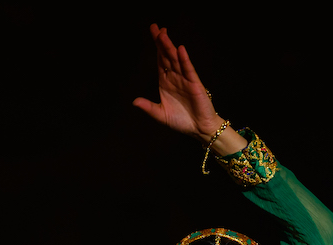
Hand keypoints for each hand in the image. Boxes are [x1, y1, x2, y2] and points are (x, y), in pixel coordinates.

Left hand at [132, 24, 223, 141]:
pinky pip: (188, 69)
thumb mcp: (160, 114)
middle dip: (161, 41)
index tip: (153, 33)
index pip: (159, 60)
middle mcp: (174, 77)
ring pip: (175, 60)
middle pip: (166, 56)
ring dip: (169, 47)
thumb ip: (148, 107)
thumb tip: (134, 101)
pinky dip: (184, 59)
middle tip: (155, 27)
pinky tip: (180, 50)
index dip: (156, 47)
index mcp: (165, 82)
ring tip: (163, 34)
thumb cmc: (182, 121)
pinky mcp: (194, 84)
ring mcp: (185, 79)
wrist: (198, 129)